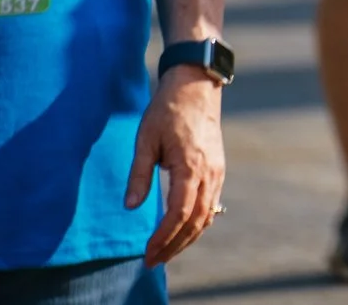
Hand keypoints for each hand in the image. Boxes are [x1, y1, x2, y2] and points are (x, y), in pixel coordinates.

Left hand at [125, 64, 225, 265]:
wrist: (196, 86)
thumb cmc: (167, 110)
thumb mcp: (145, 139)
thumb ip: (139, 174)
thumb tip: (131, 207)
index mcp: (191, 166)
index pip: (179, 213)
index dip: (164, 237)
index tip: (147, 253)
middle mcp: (209, 173)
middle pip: (196, 221)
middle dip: (175, 245)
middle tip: (152, 261)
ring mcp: (217, 171)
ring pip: (207, 216)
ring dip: (187, 238)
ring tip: (166, 252)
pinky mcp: (217, 168)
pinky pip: (211, 205)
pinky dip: (198, 224)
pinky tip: (183, 231)